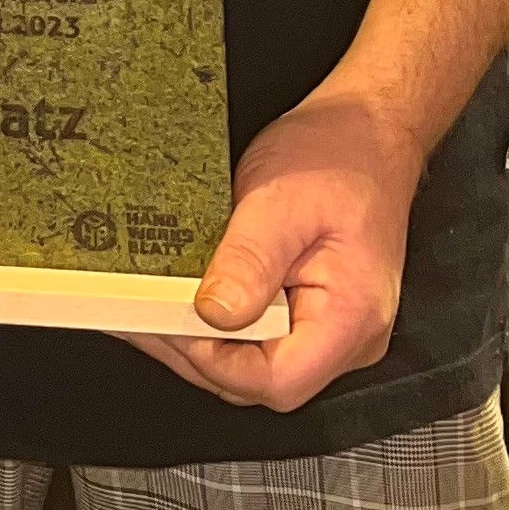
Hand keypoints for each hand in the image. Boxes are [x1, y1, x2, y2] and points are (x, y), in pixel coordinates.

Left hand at [129, 84, 423, 411]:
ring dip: (200, 337)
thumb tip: (215, 314)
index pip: (278, 380)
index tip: (168, 323)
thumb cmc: (340, 156)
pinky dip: (216, 320)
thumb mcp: (281, 201)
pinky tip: (180, 296)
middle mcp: (346, 336)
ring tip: (149, 304)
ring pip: (254, 359)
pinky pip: (259, 333)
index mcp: (351, 316)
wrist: (369, 129)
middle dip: (195, 351)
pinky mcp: (308, 309)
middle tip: (139, 312)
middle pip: (260, 378)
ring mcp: (328, 326)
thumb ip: (249, 261)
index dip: (215, 361)